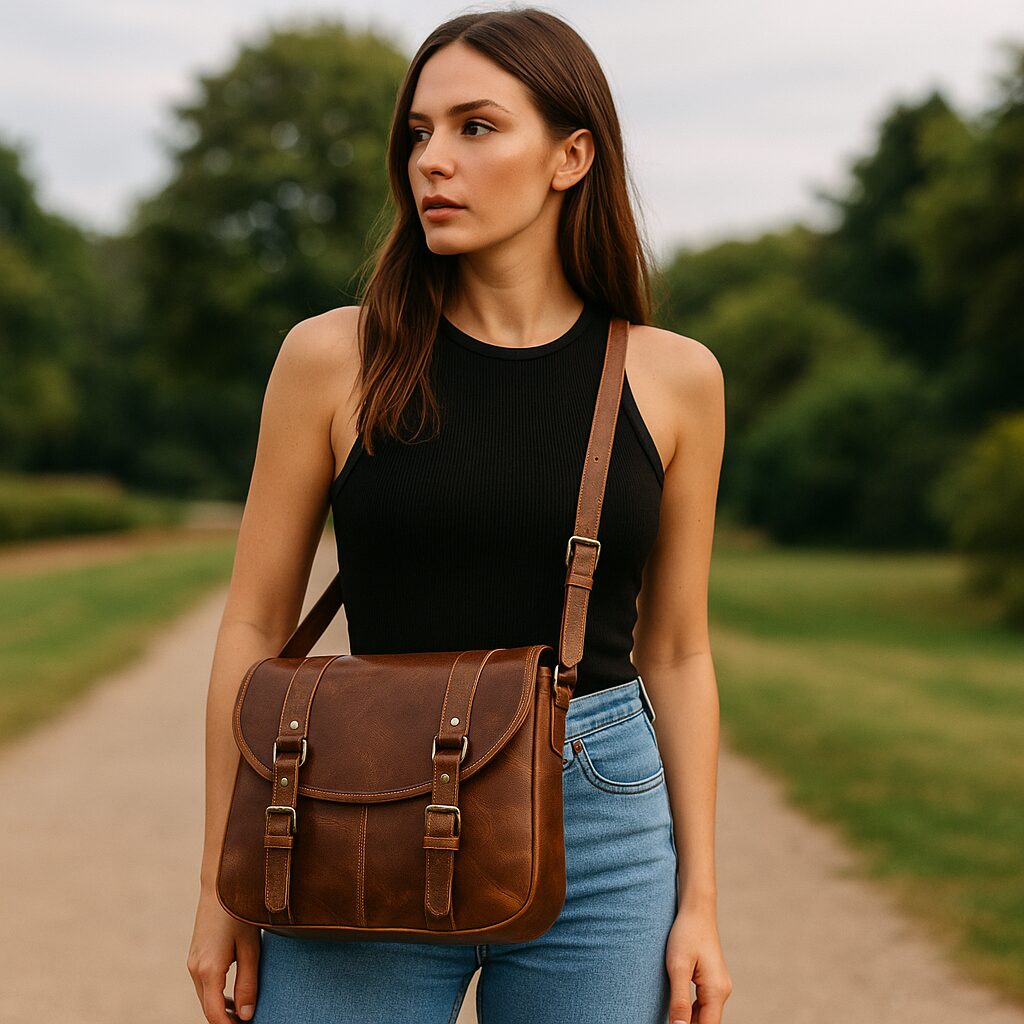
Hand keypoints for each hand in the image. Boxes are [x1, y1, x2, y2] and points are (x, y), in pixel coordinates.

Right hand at [186, 892, 261, 1022]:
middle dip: (226, 1021)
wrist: (219, 884)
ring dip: (221, 1009)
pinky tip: (234, 997)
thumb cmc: (239, 912)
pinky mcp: (195, 956)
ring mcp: (192, 963)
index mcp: (208, 970)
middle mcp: (194, 969)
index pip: (215, 1014)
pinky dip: (216, 996)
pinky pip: (203, 985)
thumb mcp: (250, 948)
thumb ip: (248, 983)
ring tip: (244, 1014)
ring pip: (205, 998)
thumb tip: (246, 1015)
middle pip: (208, 1009)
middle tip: (249, 1022)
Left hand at [665, 906, 732, 1022]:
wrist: (697, 910)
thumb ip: (679, 1000)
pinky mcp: (713, 981)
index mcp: (716, 991)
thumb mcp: (678, 967)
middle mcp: (722, 991)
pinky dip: (692, 1012)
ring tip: (673, 1020)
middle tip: (669, 1023)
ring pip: (706, 1015)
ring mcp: (719, 986)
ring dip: (691, 1022)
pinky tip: (679, 1012)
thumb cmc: (686, 934)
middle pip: (707, 1023)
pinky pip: (704, 1004)